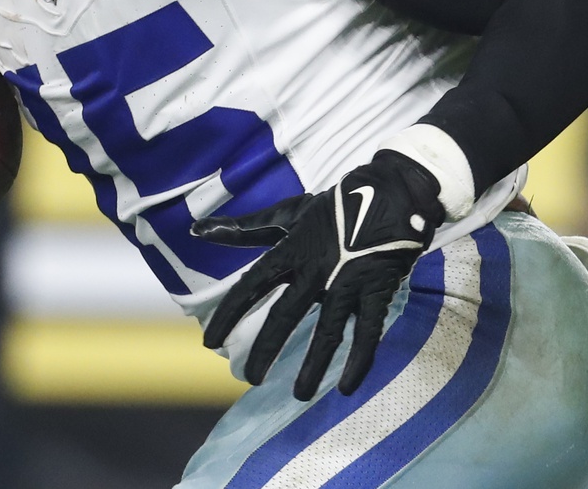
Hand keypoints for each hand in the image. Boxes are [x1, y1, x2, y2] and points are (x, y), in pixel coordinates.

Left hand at [192, 151, 444, 400]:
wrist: (391, 192)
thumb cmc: (334, 206)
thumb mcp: (287, 213)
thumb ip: (244, 228)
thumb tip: (196, 230)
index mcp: (290, 250)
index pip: (251, 286)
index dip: (230, 315)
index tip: (210, 343)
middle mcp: (315, 269)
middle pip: (285, 315)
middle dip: (266, 349)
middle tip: (251, 379)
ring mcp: (348, 281)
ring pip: (327, 331)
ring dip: (313, 366)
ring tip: (299, 395)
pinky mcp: (377, 290)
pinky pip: (367, 332)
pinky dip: (358, 361)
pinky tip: (345, 386)